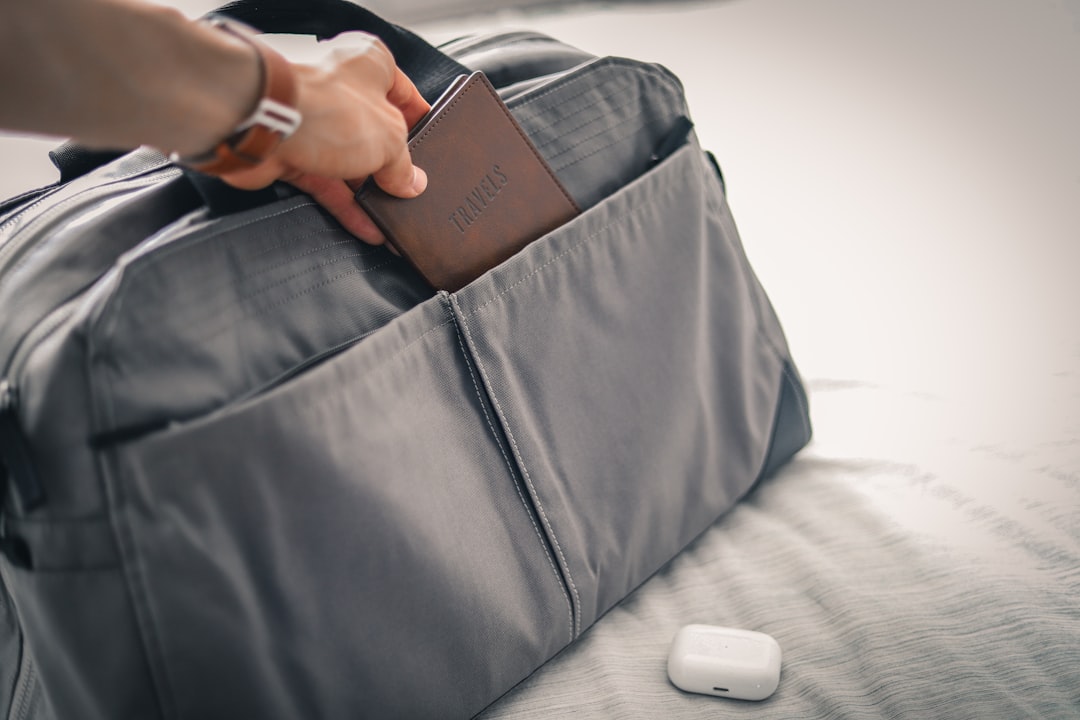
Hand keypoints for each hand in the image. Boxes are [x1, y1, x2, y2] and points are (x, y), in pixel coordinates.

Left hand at [217, 33, 429, 243]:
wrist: (261, 122)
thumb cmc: (325, 109)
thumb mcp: (388, 140)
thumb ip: (403, 165)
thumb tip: (412, 182)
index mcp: (370, 65)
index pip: (405, 93)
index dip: (420, 124)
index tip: (433, 150)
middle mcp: (342, 88)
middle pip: (377, 132)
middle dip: (394, 166)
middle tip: (413, 191)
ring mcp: (316, 122)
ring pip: (352, 162)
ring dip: (370, 193)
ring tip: (394, 219)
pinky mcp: (294, 152)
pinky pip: (329, 184)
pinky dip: (348, 207)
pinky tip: (369, 229)